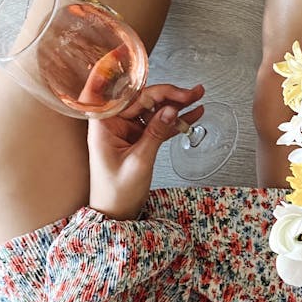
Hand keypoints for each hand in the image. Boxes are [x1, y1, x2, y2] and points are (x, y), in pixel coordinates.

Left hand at [87, 83, 204, 219]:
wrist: (114, 214)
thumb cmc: (116, 192)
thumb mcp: (139, 161)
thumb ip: (155, 132)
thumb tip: (171, 110)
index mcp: (104, 124)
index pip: (129, 97)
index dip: (151, 88)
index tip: (171, 87)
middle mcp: (114, 123)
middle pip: (144, 99)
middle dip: (169, 95)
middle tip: (192, 93)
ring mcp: (126, 130)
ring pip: (153, 109)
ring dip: (176, 104)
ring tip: (197, 97)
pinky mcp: (137, 138)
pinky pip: (158, 124)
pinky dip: (175, 120)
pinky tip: (192, 114)